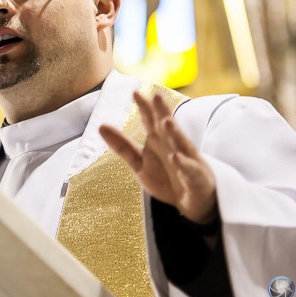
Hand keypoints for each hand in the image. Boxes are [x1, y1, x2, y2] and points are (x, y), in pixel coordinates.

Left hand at [99, 91, 217, 223]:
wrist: (191, 203)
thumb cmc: (165, 177)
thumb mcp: (139, 162)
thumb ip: (122, 145)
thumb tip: (100, 126)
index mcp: (159, 140)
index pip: (150, 121)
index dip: (144, 107)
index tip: (135, 93)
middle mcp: (173, 146)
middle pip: (167, 127)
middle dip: (163, 111)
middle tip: (156, 96)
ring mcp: (187, 160)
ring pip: (181, 144)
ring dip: (175, 133)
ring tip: (166, 122)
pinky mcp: (195, 178)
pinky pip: (189, 170)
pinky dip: (183, 164)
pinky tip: (175, 157)